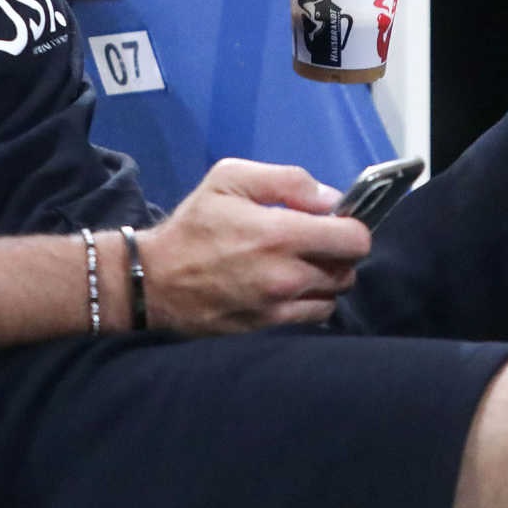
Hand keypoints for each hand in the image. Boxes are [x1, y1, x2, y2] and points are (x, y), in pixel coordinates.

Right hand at [140, 159, 372, 332]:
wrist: (152, 281)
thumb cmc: (193, 226)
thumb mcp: (229, 179)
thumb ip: (287, 180)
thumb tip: (330, 198)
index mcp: (281, 234)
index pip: (354, 239)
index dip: (351, 227)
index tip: (333, 222)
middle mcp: (288, 276)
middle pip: (348, 269)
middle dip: (337, 253)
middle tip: (313, 243)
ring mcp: (279, 308)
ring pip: (334, 295)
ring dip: (326, 280)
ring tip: (299, 266)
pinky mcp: (269, 329)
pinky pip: (313, 317)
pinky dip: (310, 302)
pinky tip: (290, 289)